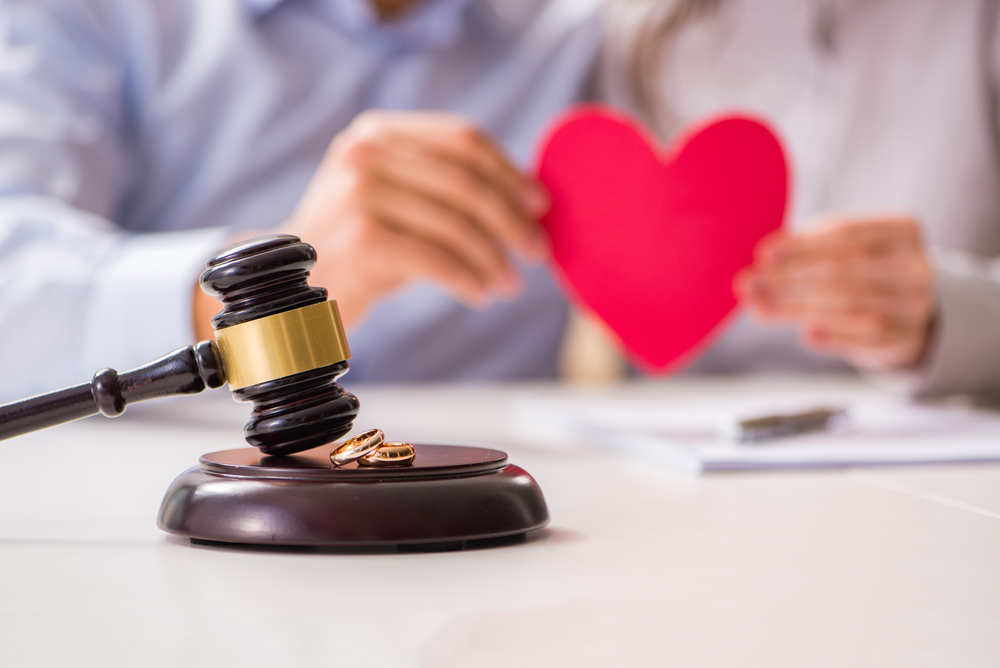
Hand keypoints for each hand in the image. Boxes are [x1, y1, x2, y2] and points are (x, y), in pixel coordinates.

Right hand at [282, 110, 547, 324]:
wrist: (290, 287)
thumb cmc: (355, 246)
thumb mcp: (393, 198)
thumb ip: (443, 185)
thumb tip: (528, 196)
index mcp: (377, 131)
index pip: (462, 139)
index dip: (509, 171)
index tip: (539, 204)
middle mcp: (365, 153)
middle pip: (465, 181)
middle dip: (511, 219)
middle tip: (537, 250)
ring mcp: (360, 193)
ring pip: (456, 224)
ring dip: (494, 258)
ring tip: (510, 284)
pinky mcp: (364, 238)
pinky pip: (439, 259)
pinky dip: (469, 279)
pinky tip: (481, 295)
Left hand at [735, 216, 934, 370]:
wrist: (907, 309)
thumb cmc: (864, 268)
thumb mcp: (848, 247)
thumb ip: (811, 246)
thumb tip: (763, 258)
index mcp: (902, 229)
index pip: (844, 231)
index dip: (800, 243)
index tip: (762, 254)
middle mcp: (914, 265)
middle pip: (842, 269)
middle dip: (789, 277)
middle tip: (749, 283)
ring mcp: (914, 304)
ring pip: (848, 305)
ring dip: (797, 307)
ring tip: (760, 308)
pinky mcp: (905, 337)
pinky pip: (864, 339)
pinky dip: (833, 337)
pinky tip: (806, 335)